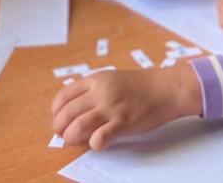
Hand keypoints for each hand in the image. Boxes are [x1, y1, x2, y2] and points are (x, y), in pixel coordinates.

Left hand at [51, 66, 200, 149]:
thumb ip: (95, 90)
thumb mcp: (113, 79)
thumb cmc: (141, 86)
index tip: (58, 118)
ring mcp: (111, 108)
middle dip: (59, 127)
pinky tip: (99, 143)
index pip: (64, 95)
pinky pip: (99, 138)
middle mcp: (100, 93)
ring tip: (72, 140)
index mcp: (96, 80)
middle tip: (62, 134)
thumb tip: (76, 108)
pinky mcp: (123, 123)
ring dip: (70, 137)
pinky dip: (94, 144)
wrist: (166, 88)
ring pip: (77, 126)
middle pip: (66, 113)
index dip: (56, 110)